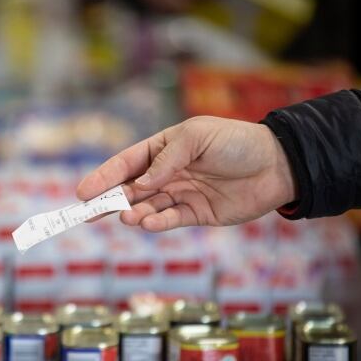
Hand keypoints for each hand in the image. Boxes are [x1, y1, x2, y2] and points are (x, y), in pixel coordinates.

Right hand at [76, 116, 295, 230]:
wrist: (277, 165)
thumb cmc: (237, 142)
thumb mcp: (198, 137)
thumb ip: (168, 160)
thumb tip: (142, 183)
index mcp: (163, 148)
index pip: (126, 163)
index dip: (103, 177)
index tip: (82, 192)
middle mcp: (167, 172)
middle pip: (130, 189)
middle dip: (108, 201)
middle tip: (86, 214)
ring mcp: (181, 194)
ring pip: (148, 207)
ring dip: (134, 213)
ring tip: (127, 217)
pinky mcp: (196, 213)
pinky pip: (171, 219)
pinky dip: (158, 223)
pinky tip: (148, 223)